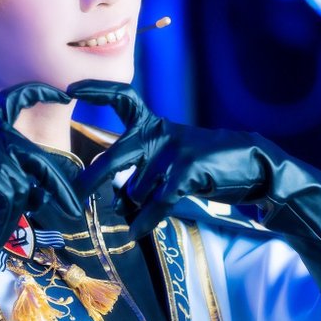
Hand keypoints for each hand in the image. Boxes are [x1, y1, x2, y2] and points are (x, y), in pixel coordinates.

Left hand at [71, 80, 273, 238]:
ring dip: (142, 204)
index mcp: (153, 124)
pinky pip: (157, 202)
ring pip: (137, 189)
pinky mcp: (187, 171)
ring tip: (160, 201)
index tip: (70, 88)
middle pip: (115, 155)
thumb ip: (140, 171)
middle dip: (92, 178)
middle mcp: (159, 133)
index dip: (97, 90)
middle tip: (75, 194)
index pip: (122, 98)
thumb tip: (115, 202)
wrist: (250, 163)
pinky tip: (137, 232)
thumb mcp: (169, 155)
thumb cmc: (202, 162)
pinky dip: (146, 220)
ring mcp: (173, 151)